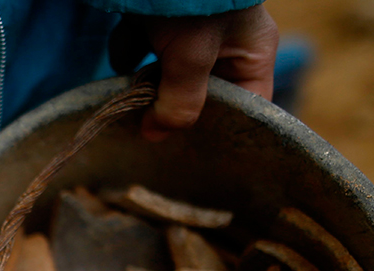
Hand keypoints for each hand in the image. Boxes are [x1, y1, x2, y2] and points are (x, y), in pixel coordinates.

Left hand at [130, 5, 279, 140]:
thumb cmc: (194, 3)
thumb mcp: (192, 58)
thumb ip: (178, 103)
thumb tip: (156, 137)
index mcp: (251, 53)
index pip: (245, 109)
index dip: (220, 133)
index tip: (191, 153)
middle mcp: (224, 45)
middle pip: (198, 96)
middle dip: (171, 106)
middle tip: (149, 124)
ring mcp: (189, 31)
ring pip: (165, 75)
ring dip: (144, 82)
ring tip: (134, 85)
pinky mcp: (157, 20)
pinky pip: (141, 50)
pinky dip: (128, 53)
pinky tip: (123, 52)